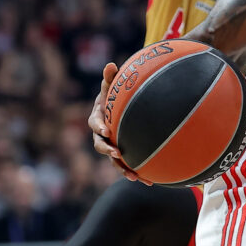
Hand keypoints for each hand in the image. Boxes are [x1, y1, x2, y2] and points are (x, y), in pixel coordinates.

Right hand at [88, 62, 151, 185]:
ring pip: (114, 160)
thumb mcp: (112, 86)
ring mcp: (112, 145)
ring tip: (133, 177)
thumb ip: (111, 78)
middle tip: (117, 153)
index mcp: (98, 117)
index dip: (99, 127)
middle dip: (108, 151)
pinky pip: (128, 165)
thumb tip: (110, 64)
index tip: (106, 130)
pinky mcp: (123, 153)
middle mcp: (102, 134)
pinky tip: (150, 182)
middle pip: (100, 145)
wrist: (120, 108)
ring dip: (122, 168)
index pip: (95, 123)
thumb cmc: (114, 95)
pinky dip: (137, 173)